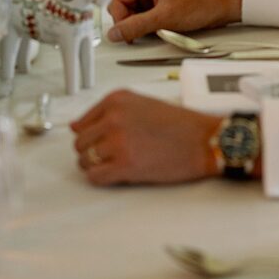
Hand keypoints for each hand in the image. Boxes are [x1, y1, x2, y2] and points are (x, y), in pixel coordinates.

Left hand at [71, 90, 221, 184]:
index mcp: (117, 99)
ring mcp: (117, 141)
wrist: (202, 140)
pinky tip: (119, 173)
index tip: (103, 142)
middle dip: (92, 152)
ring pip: (84, 161)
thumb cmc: (177, 124)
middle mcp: (113, 117)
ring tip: (119, 164)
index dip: (91, 137)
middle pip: (80, 143)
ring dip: (97, 166)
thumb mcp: (141, 104)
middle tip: (114, 156)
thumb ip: (109, 113)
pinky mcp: (124, 164)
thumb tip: (75, 127)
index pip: (81, 123)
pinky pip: (94, 177)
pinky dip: (102, 179)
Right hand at [106, 0, 242, 41]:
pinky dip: (149, 24)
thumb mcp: (165, 17)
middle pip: (124, 4)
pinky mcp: (162, 0)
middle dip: (130, 21)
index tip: (124, 33)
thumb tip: (115, 33)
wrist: (224, 5)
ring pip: (134, 11)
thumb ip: (136, 26)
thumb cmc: (203, 1)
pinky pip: (145, 14)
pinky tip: (160, 28)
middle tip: (141, 33)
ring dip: (140, 24)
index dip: (120, 18)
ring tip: (156, 28)